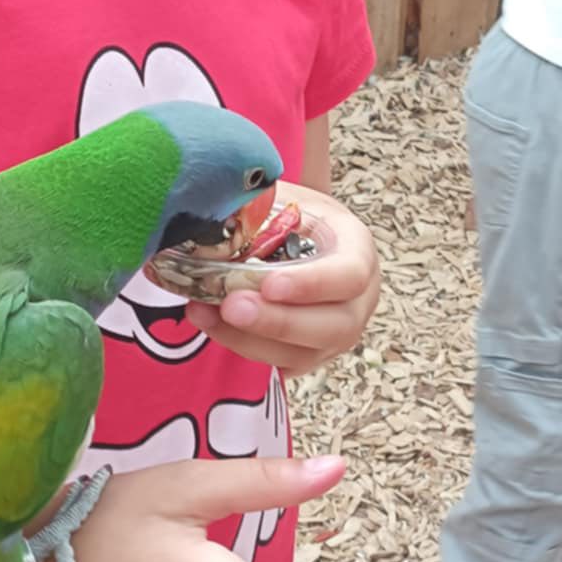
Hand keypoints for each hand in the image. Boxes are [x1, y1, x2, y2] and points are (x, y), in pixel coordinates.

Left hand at [195, 185, 380, 376]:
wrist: (293, 236)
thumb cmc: (289, 215)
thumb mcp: (282, 198)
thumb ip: (258, 206)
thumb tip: (217, 212)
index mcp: (358, 251)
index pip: (349, 275)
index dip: (312, 285)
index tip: (269, 284)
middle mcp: (358, 300)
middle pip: (333, 326)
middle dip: (278, 322)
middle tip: (231, 307)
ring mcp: (335, 334)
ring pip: (302, 353)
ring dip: (249, 338)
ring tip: (203, 311)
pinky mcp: (308, 355)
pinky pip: (279, 363)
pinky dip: (240, 345)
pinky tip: (207, 320)